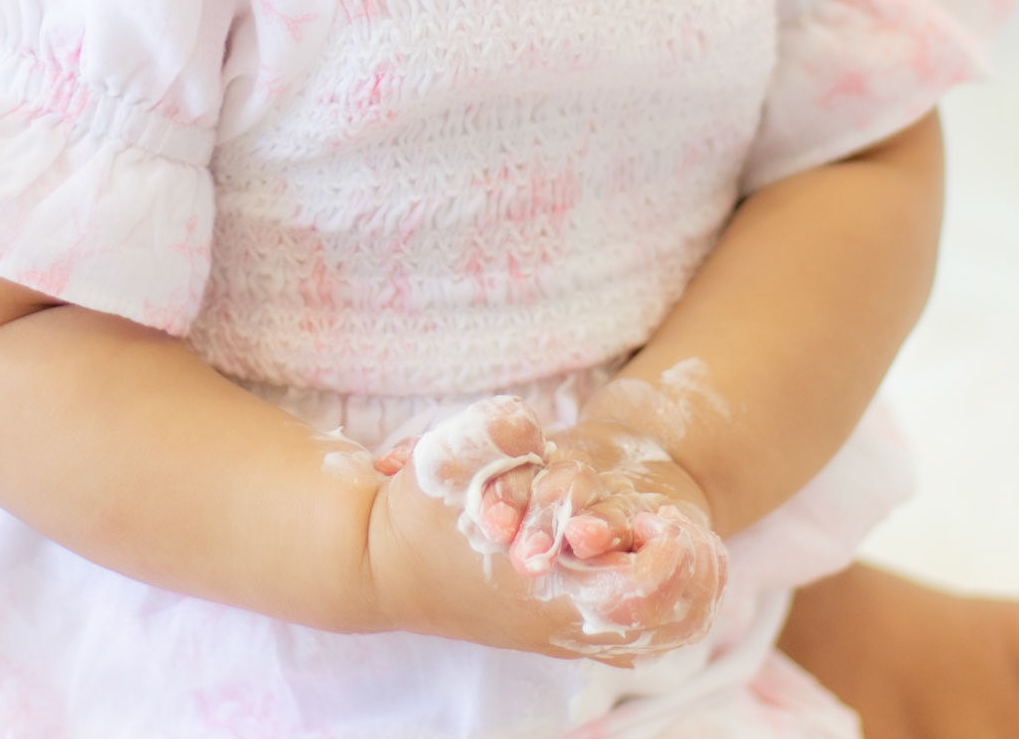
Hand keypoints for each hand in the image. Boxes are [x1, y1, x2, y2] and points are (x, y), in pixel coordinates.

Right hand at [366, 397, 726, 664]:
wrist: (376, 568)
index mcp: (537, 589)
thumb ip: (488, 434)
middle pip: (652, 625)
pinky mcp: (546, 626)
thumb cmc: (412, 514)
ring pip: (642, 637)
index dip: (666, 562)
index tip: (664, 517)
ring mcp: (551, 630)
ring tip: (686, 549)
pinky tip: (656, 570)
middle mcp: (552, 621)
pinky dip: (652, 612)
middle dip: (684, 579)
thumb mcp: (443, 459)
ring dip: (676, 597)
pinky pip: (620, 637)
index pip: (633, 599)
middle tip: (684, 530)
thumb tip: (528, 424)